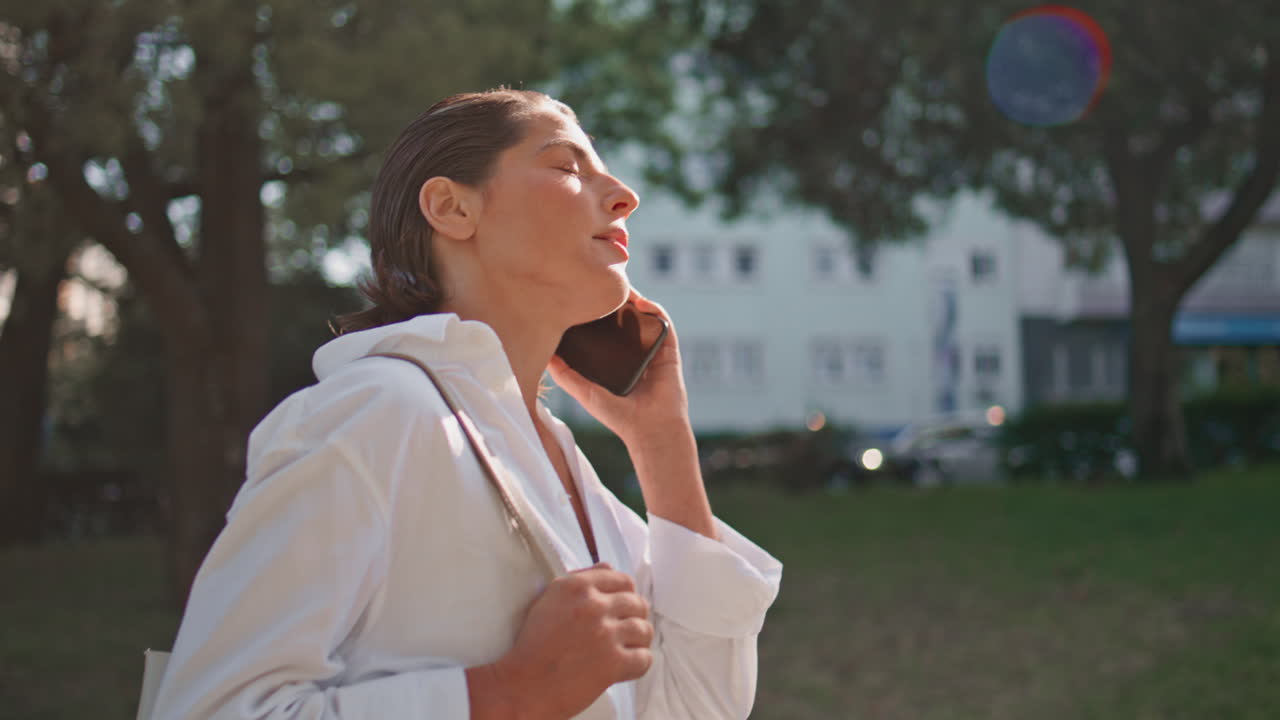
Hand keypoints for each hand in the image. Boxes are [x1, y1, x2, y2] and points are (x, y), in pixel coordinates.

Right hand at [491, 563, 653, 719]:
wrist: (522, 686)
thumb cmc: (533, 645)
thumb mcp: (549, 600)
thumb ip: (580, 580)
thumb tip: (608, 567)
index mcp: (576, 586)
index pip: (622, 580)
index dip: (626, 594)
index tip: (621, 608)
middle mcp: (593, 605)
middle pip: (637, 603)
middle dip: (634, 617)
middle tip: (624, 632)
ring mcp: (606, 633)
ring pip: (644, 630)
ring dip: (638, 641)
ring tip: (625, 649)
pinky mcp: (613, 662)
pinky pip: (644, 658)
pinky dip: (637, 664)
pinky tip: (624, 667)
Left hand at [547, 288, 688, 447]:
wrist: (649, 429)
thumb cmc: (618, 416)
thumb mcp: (584, 392)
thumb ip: (565, 375)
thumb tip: (544, 356)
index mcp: (615, 361)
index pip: (605, 331)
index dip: (595, 313)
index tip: (581, 296)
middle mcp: (634, 353)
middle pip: (624, 319)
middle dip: (614, 301)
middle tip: (599, 283)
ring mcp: (652, 350)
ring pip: (644, 316)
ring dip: (634, 299)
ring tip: (620, 286)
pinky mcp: (669, 351)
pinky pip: (664, 324)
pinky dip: (654, 310)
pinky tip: (640, 302)